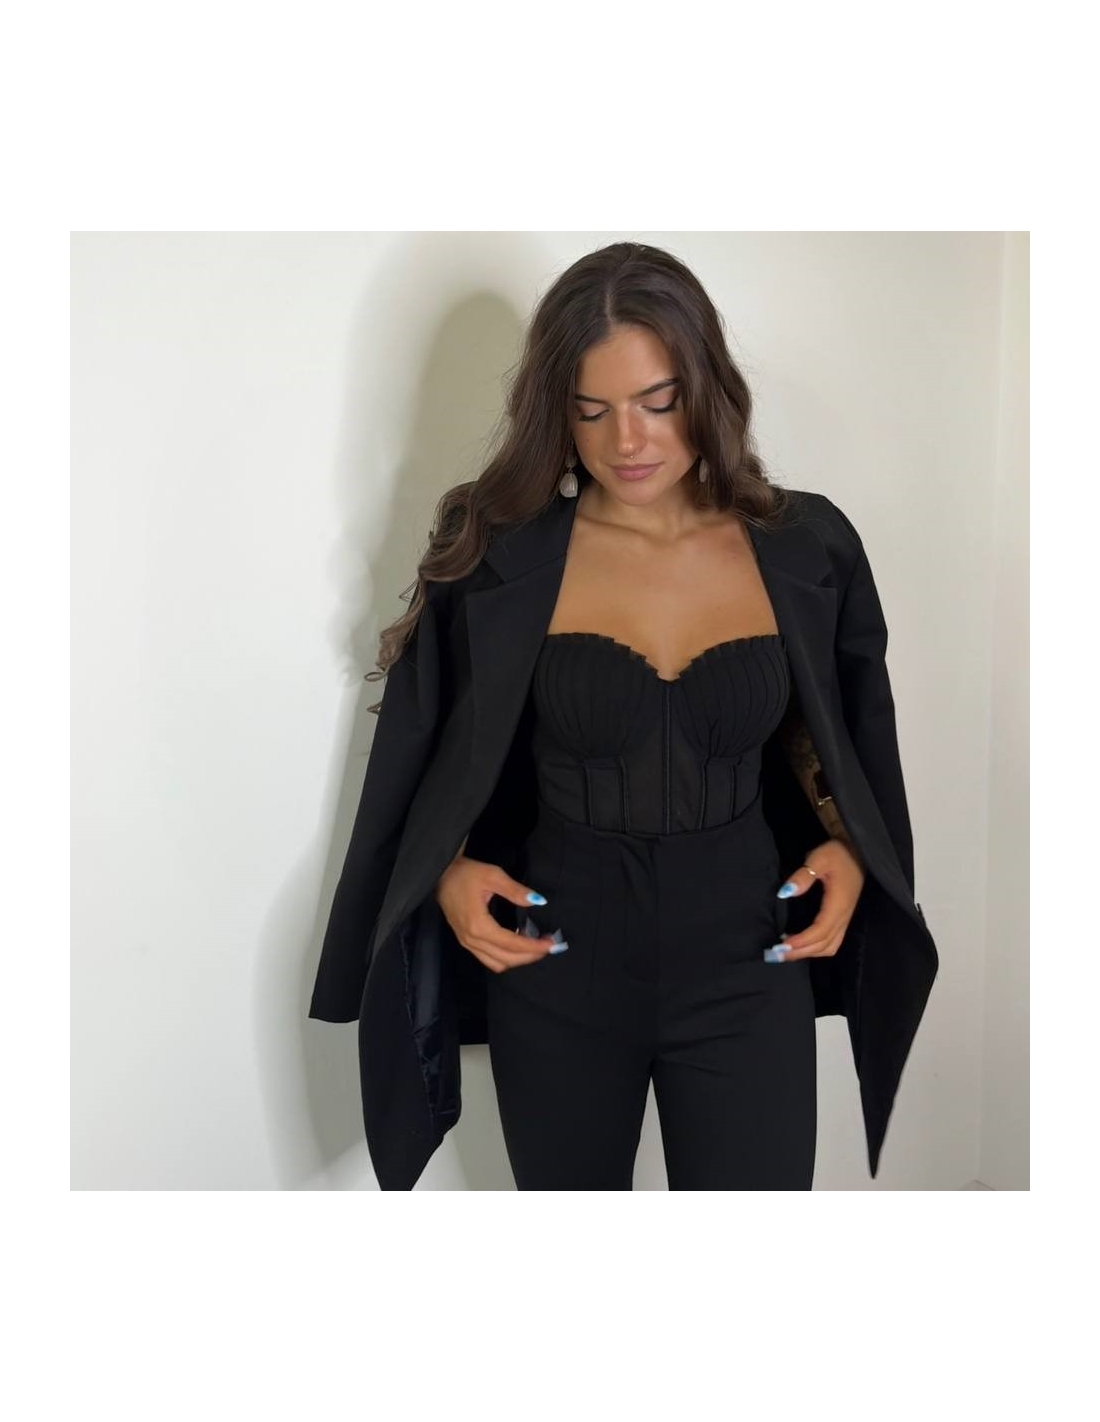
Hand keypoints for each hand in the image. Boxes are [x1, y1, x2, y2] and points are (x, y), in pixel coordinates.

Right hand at [434, 855, 561, 973]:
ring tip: (534, 947)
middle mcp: (471, 940)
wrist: (441, 874)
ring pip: (496, 963)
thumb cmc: (465, 873)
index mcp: (478, 926)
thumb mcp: (493, 876)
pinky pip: (487, 959)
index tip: (552, 944)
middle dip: (530, 956)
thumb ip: (516, 890)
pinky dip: (505, 957)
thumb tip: (538, 901)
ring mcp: (466, 943)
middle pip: (506, 959)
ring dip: (517, 959)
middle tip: (548, 946)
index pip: (511, 944)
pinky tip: (516, 945)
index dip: (534, 947)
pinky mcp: (465, 941)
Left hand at [772, 838, 865, 961]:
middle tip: (776, 955)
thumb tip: (785, 893)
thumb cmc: (837, 854)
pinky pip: (831, 942)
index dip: (801, 942)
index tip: (781, 945)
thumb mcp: (819, 859)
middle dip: (800, 952)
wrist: (856, 851)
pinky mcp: (842, 918)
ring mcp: (844, 919)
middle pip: (824, 944)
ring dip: (808, 953)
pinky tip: (799, 944)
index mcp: (839, 905)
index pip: (820, 931)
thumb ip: (803, 876)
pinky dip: (815, 948)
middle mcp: (843, 917)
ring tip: (785, 952)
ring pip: (829, 947)